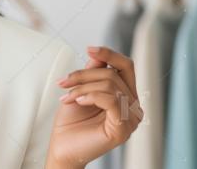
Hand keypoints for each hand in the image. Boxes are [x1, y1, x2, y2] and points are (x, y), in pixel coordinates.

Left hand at [46, 46, 142, 168]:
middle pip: (114, 74)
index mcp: (126, 94)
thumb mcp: (81, 89)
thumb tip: (97, 54)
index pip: (126, 66)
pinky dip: (91, 96)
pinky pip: (111, 100)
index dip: (109, 54)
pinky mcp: (123, 128)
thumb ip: (93, 73)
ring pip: (109, 85)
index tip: (89, 49)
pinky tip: (77, 101)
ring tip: (66, 97)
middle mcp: (133, 106)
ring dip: (82, 87)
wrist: (63, 147)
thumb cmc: (71, 121)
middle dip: (84, 74)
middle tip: (63, 82)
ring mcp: (130, 118)